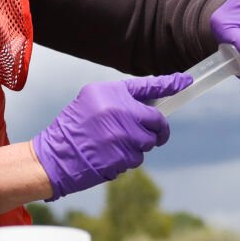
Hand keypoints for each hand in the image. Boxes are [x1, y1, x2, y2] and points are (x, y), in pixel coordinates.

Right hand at [32, 74, 192, 198]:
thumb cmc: (73, 130)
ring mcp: (121, 134)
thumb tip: (147, 108)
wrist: (53, 157)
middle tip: (151, 135)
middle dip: (156, 130)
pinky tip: (109, 157)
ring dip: (138, 146)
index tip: (186, 81)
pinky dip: (127, 159)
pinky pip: (137, 158)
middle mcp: (118, 110)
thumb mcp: (90, 102)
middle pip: (156, 119)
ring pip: (148, 142)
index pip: (147, 86)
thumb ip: (118, 101)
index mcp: (109, 92)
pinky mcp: (122, 155)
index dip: (170, 83)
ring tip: (114, 146)